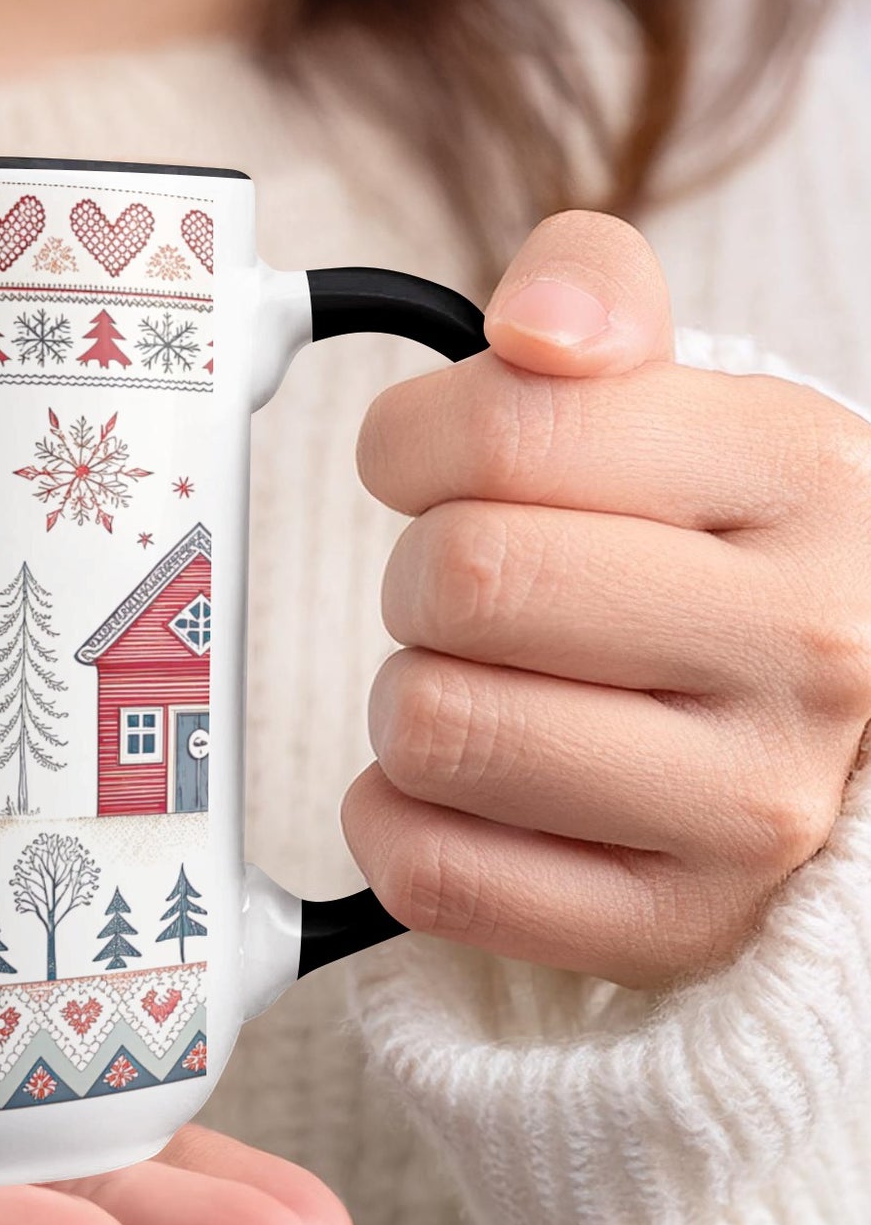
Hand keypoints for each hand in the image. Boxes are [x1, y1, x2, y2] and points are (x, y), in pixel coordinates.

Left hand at [347, 211, 870, 989]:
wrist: (836, 727)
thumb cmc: (718, 553)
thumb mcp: (689, 400)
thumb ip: (595, 299)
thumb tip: (533, 327)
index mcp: (803, 474)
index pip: (505, 432)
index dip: (410, 444)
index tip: (427, 466)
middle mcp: (807, 646)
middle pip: (457, 582)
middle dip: (418, 576)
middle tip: (467, 593)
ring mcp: (748, 807)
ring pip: (433, 728)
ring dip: (410, 699)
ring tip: (482, 686)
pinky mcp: (672, 925)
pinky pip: (433, 872)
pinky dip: (397, 821)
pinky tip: (459, 789)